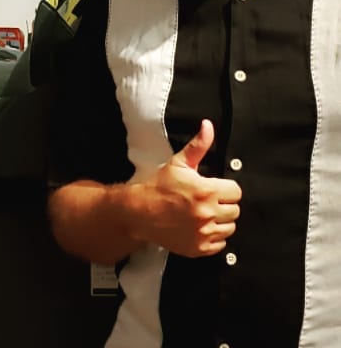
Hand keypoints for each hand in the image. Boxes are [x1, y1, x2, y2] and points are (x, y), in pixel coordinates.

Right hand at [130, 119, 240, 257]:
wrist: (140, 212)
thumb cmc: (159, 186)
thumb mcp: (179, 163)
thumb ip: (198, 145)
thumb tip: (208, 126)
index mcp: (206, 191)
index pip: (236, 191)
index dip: (225, 187)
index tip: (214, 187)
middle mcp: (208, 214)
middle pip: (235, 210)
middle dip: (224, 203)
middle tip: (208, 200)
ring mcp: (204, 233)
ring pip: (229, 228)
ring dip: (220, 221)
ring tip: (204, 213)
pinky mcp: (199, 248)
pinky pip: (220, 244)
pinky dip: (213, 237)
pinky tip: (200, 227)